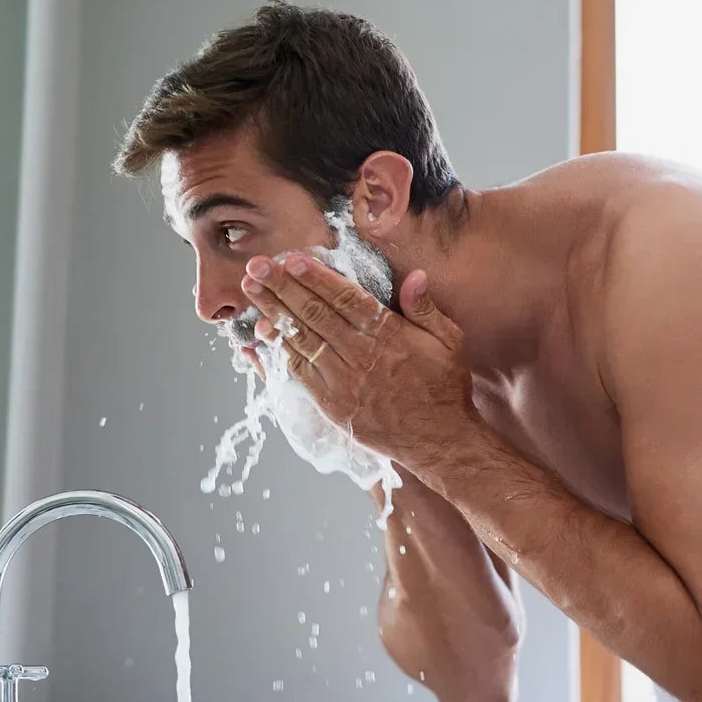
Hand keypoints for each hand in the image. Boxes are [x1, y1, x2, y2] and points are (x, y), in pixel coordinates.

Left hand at [241, 253, 477, 469]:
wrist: (437, 441)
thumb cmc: (444, 387)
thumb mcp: (449, 341)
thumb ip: (425, 308)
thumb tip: (414, 276)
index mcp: (388, 335)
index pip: (345, 299)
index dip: (316, 278)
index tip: (292, 260)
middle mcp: (361, 356)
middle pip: (314, 314)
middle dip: (282, 287)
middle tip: (257, 266)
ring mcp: (343, 382)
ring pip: (301, 339)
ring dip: (274, 312)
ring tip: (252, 290)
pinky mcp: (332, 404)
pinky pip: (300, 372)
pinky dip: (280, 350)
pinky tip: (265, 331)